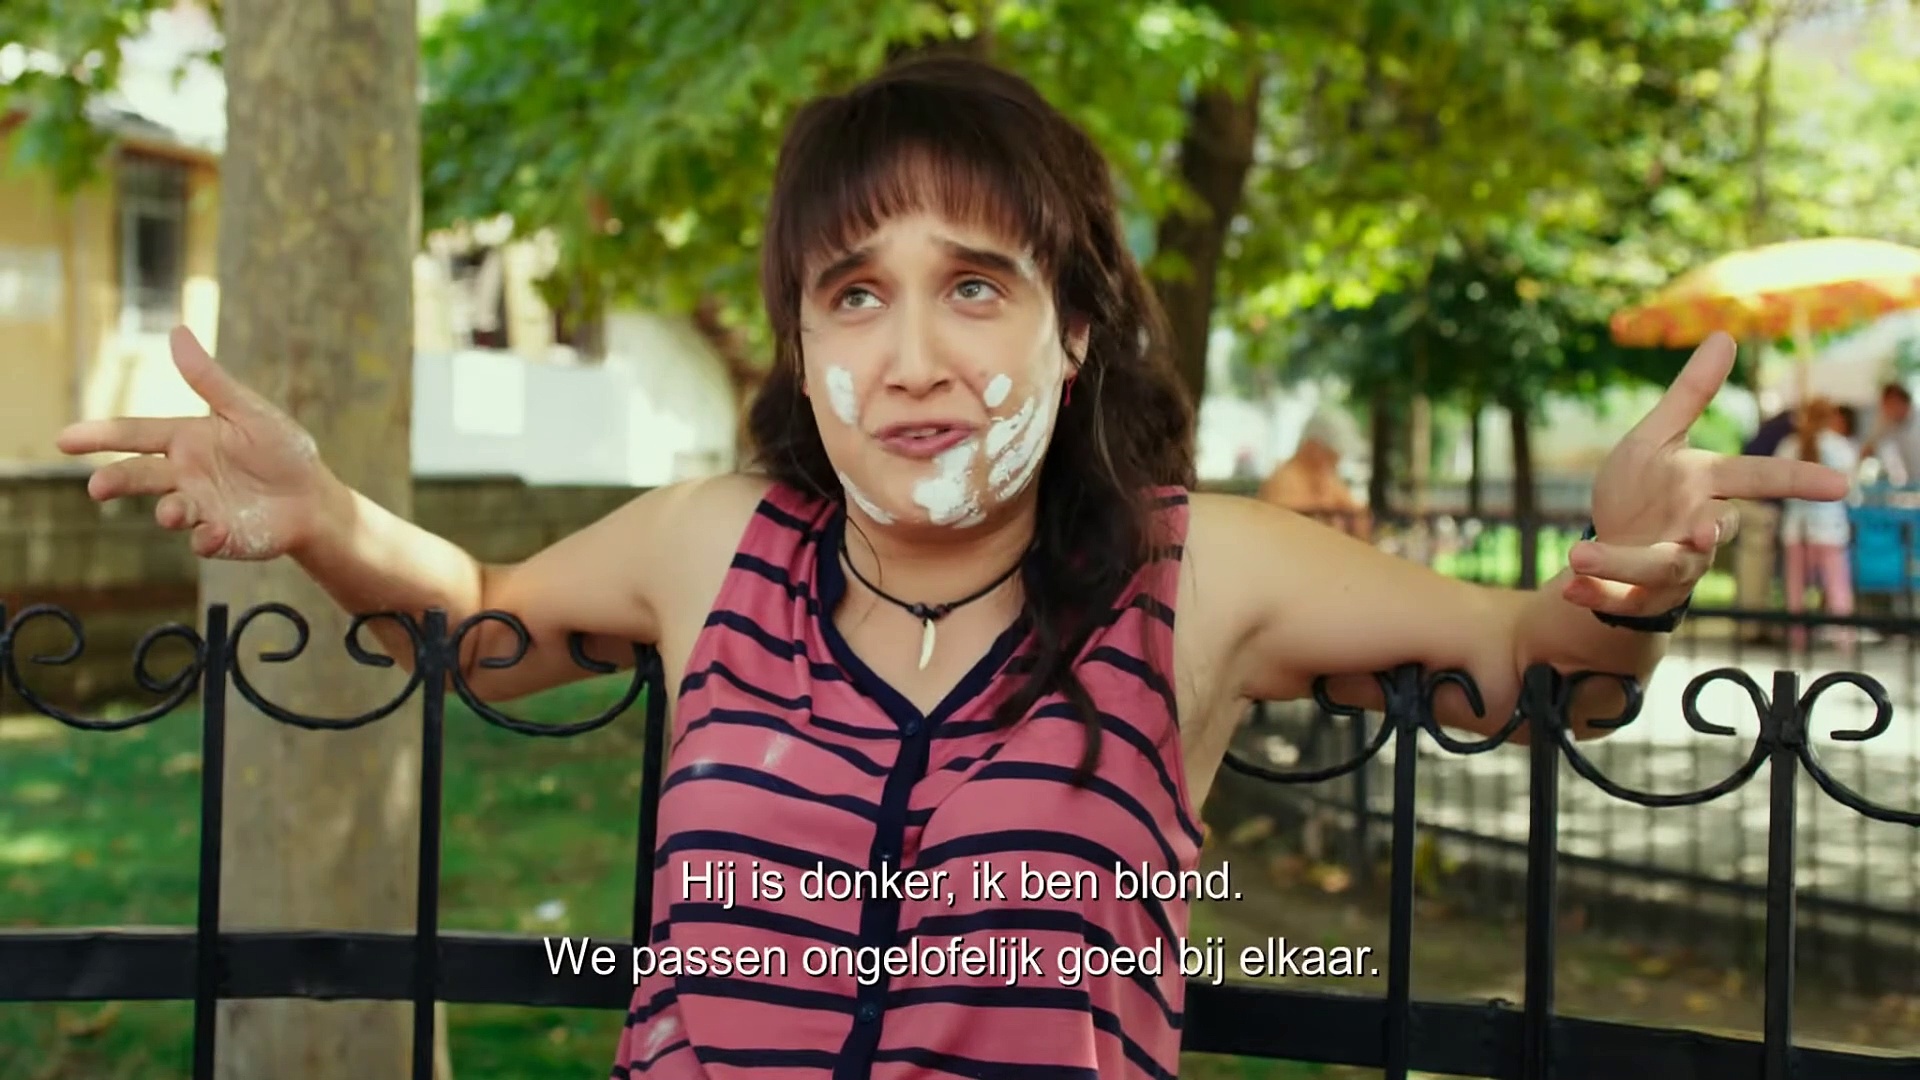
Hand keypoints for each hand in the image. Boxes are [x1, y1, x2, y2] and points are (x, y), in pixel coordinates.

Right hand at [55, 326, 333, 560]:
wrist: (315, 496)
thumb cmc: (281, 448)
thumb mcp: (247, 410)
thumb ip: (209, 380)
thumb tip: (177, 331)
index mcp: (185, 439)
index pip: (135, 433)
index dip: (100, 435)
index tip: (64, 439)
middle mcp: (183, 474)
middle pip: (139, 475)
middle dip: (116, 480)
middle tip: (96, 487)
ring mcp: (198, 507)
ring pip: (169, 510)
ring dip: (167, 511)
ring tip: (172, 512)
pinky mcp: (218, 536)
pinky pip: (203, 540)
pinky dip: (205, 538)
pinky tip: (215, 533)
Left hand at [1568, 332, 1848, 617]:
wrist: (1606, 551)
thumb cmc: (1641, 491)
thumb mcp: (1655, 439)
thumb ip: (1689, 395)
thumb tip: (1724, 335)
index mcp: (1705, 486)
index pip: (1757, 478)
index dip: (1799, 480)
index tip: (1840, 485)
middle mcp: (1695, 531)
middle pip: (1713, 534)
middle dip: (1709, 535)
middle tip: (1699, 533)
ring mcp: (1667, 567)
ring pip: (1660, 568)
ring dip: (1622, 563)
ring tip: (1580, 555)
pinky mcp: (1631, 596)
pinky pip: (1616, 600)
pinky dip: (1594, 594)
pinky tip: (1568, 587)